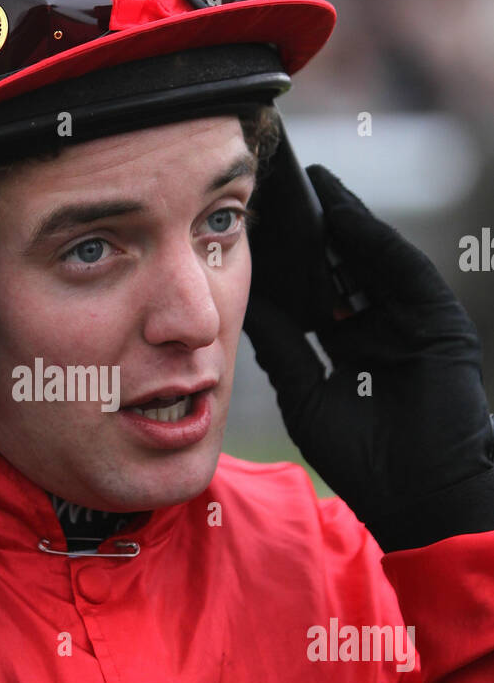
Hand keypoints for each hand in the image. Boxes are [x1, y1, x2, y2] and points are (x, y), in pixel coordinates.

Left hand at [244, 166, 493, 550]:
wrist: (417, 495)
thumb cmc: (362, 459)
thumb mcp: (304, 393)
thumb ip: (281, 345)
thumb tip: (244, 304)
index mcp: (349, 346)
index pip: (313, 292)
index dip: (285, 264)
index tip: (251, 230)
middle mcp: (380, 327)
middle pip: (342, 268)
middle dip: (311, 234)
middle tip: (276, 194)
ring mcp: (410, 322)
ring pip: (371, 259)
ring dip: (341, 221)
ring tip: (306, 187)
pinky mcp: (438, 320)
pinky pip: (401, 269)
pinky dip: (372, 240)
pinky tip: (341, 215)